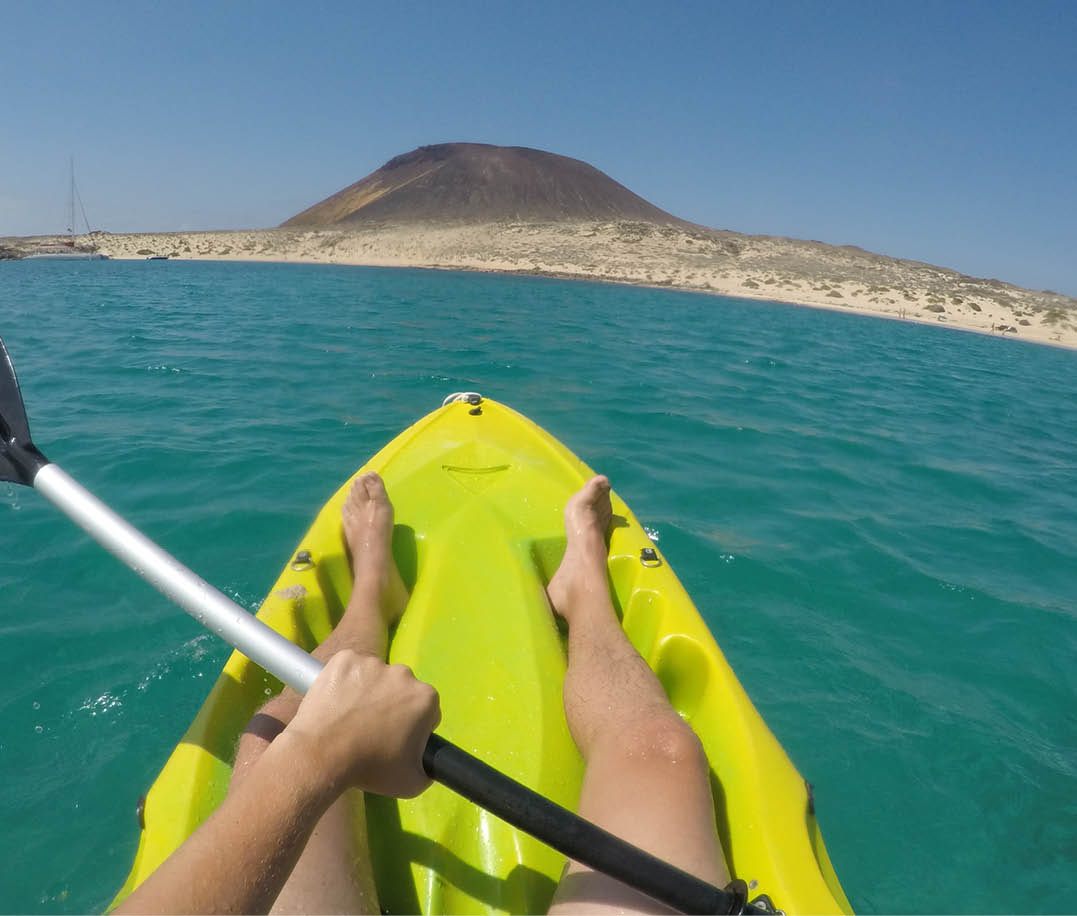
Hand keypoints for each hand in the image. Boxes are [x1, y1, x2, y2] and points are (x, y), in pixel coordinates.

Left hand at [285, 649, 440, 797]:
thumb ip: (429, 768)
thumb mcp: (413, 782)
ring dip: (366, 692)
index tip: (393, 740)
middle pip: (400, 689)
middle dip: (390, 705)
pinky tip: (335, 701)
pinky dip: (343, 680)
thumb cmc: (370, 769)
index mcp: (425, 698)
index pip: (425, 710)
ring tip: (348, 717)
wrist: (321, 756)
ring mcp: (372, 663)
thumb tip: (428, 762)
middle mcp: (404, 673)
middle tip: (369, 729)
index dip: (411, 727)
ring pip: (374, 676)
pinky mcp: (344, 659)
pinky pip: (348, 667)